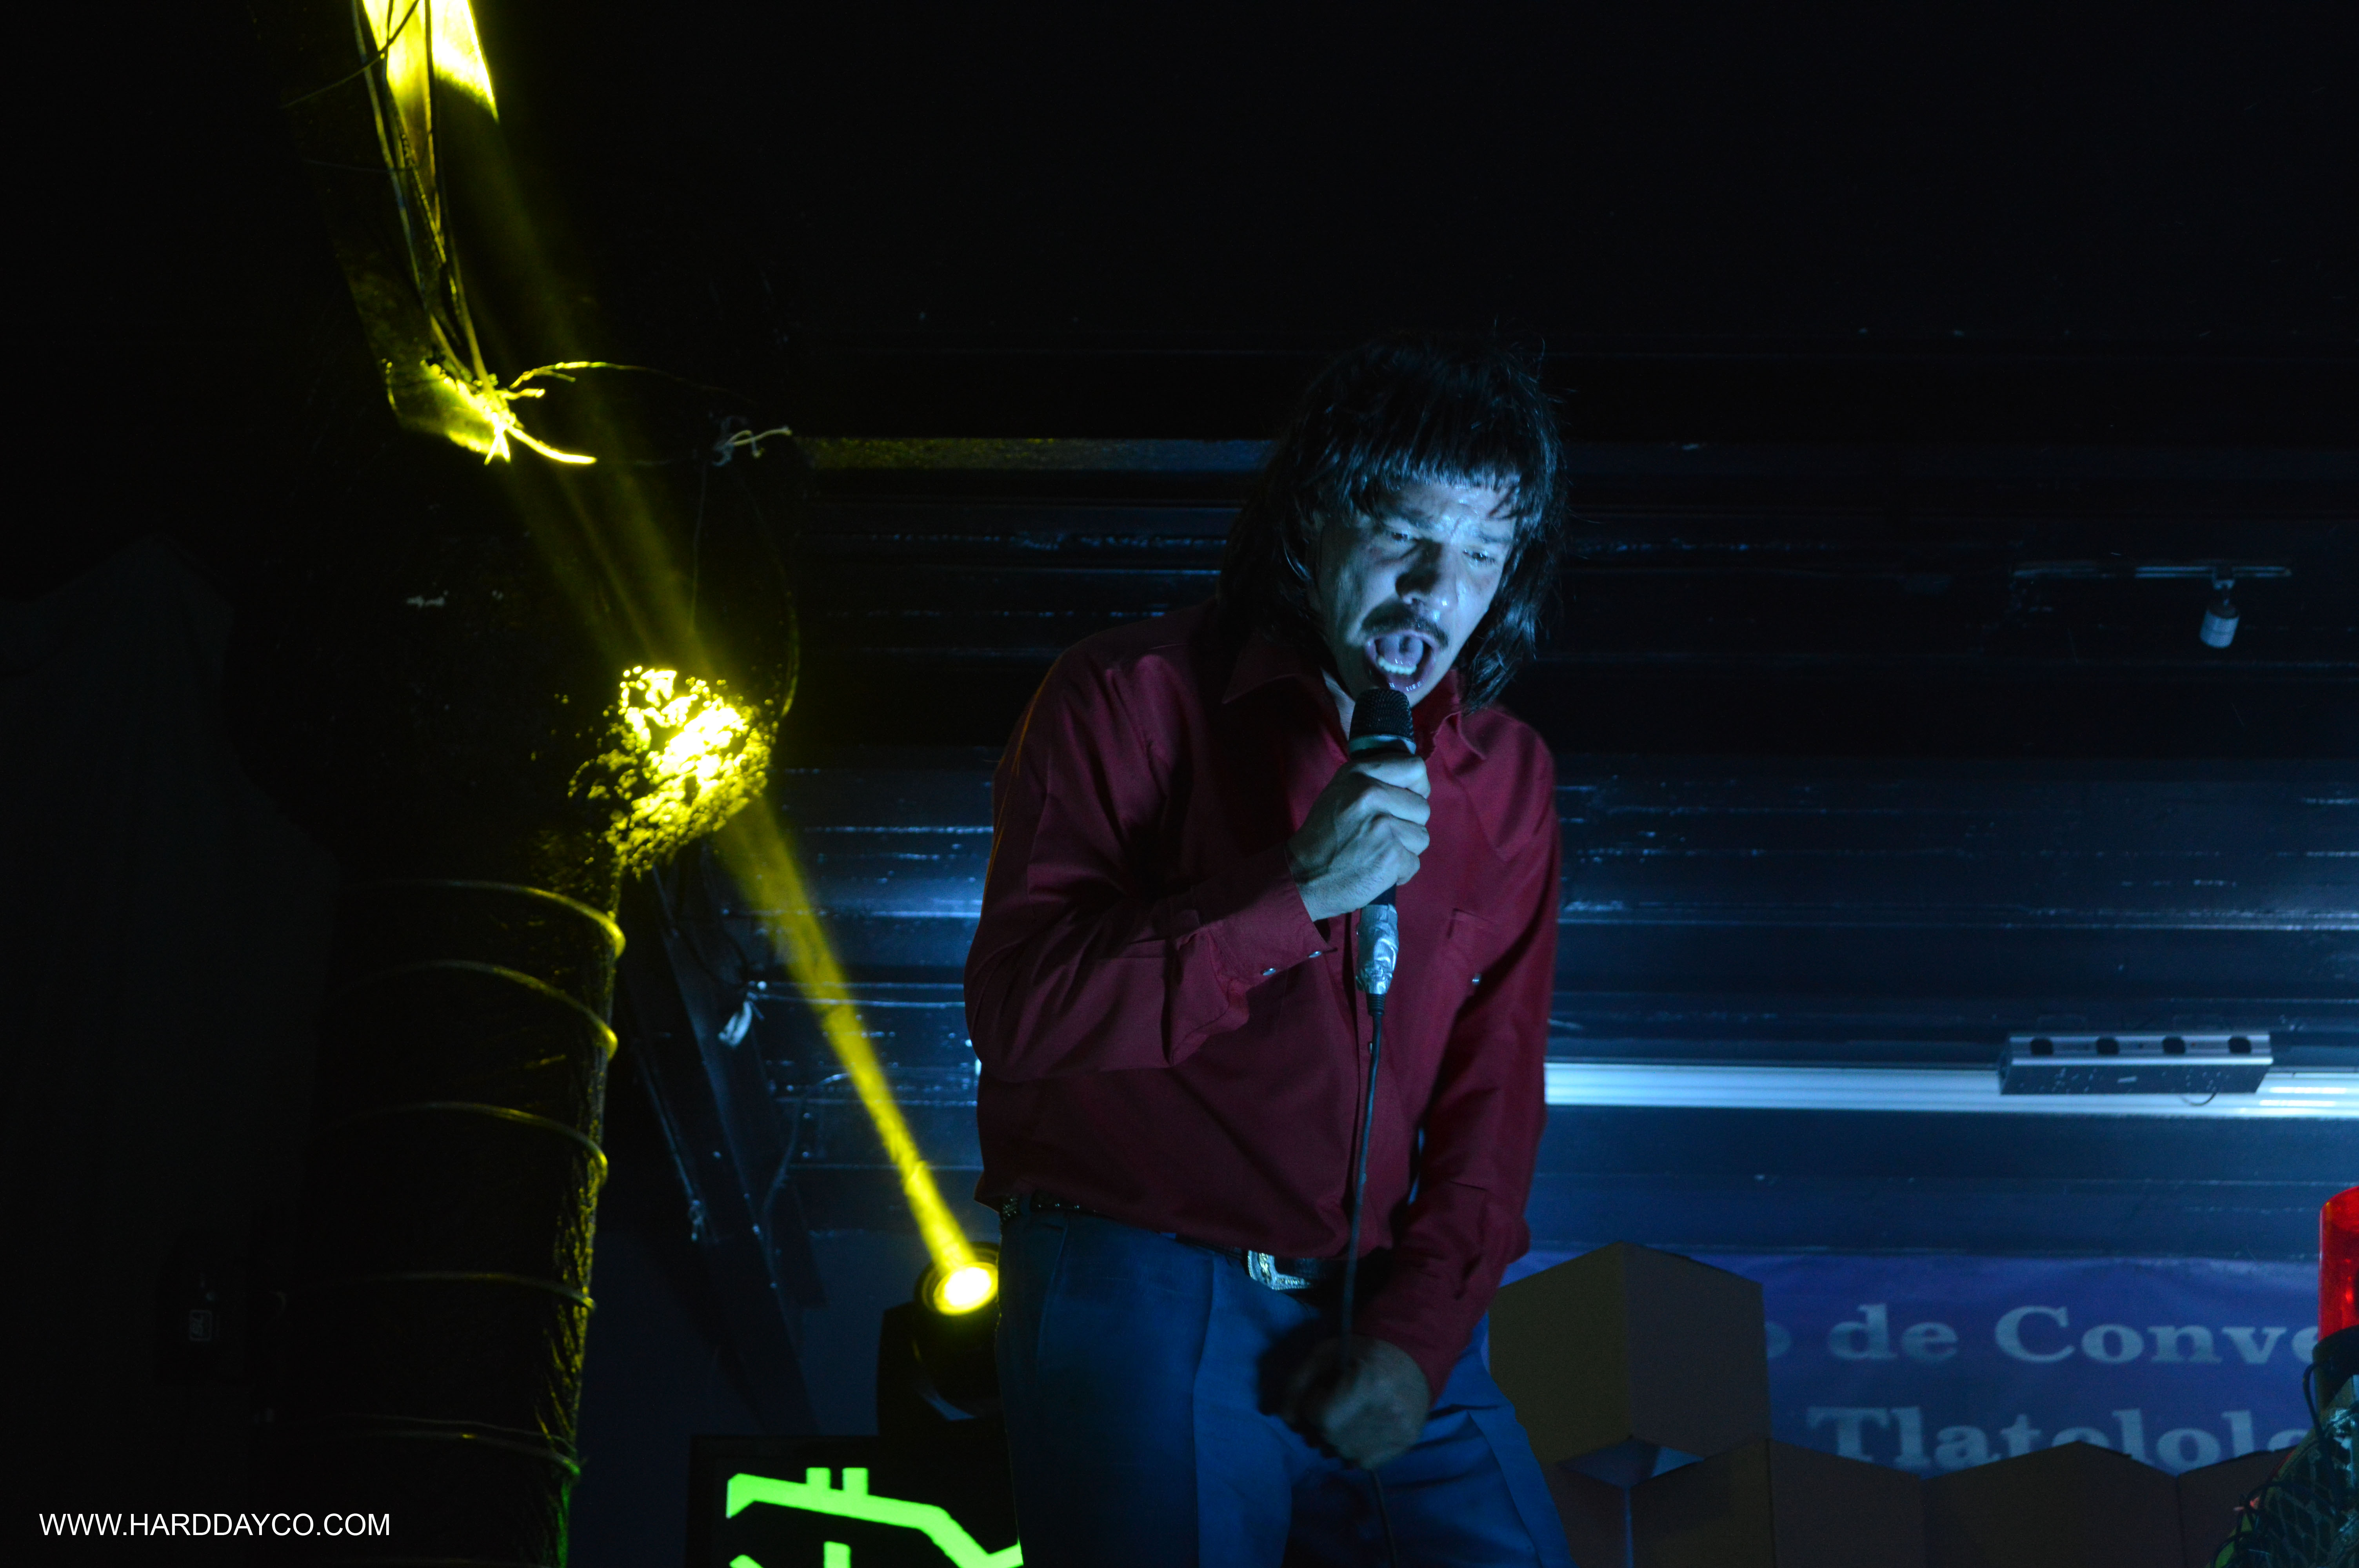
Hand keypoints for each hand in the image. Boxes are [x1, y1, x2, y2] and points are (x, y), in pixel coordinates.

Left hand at [1280, 1335, 1431, 1469]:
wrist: (1411, 1357)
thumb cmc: (1362, 1352)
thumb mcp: (1324, 1355)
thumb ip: (1297, 1384)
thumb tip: (1286, 1419)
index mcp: (1367, 1384)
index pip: (1321, 1417)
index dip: (1313, 1404)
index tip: (1324, 1391)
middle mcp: (1387, 1412)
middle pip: (1331, 1437)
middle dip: (1322, 1423)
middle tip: (1334, 1403)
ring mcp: (1399, 1431)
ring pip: (1344, 1453)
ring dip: (1336, 1438)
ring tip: (1348, 1415)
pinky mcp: (1406, 1442)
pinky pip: (1364, 1462)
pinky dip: (1354, 1449)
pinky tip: (1360, 1428)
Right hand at [1287, 754, 1429, 921]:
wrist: (1304, 876)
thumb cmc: (1324, 836)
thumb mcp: (1340, 792)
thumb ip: (1373, 780)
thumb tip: (1413, 781)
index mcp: (1360, 774)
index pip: (1414, 767)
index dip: (1417, 787)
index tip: (1406, 801)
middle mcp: (1372, 794)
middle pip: (1422, 807)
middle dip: (1408, 825)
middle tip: (1381, 836)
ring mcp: (1383, 826)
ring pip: (1421, 836)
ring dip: (1405, 849)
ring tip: (1377, 853)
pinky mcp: (1391, 855)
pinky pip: (1414, 862)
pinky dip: (1399, 871)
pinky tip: (1376, 869)